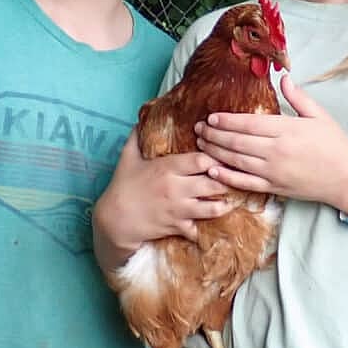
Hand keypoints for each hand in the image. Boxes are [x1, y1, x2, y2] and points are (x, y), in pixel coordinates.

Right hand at [96, 132, 233, 248]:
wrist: (114, 220)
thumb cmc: (122, 185)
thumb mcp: (128, 157)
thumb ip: (137, 136)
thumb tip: (142, 117)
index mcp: (168, 168)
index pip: (202, 160)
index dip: (216, 157)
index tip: (222, 156)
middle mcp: (177, 188)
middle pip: (214, 182)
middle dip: (226, 180)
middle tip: (233, 178)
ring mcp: (179, 209)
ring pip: (213, 208)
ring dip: (224, 204)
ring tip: (230, 199)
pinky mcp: (177, 227)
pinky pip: (200, 229)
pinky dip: (208, 226)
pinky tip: (215, 223)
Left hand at [195, 74, 347, 208]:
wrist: (346, 178)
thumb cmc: (334, 145)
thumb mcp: (319, 115)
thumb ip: (298, 97)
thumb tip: (283, 78)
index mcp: (285, 130)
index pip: (248, 123)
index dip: (226, 121)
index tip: (211, 117)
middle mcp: (275, 151)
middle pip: (236, 141)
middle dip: (214, 135)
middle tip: (198, 129)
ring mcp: (273, 171)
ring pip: (236, 161)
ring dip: (215, 152)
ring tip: (200, 144)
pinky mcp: (273, 187)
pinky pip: (245, 182)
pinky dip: (227, 177)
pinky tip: (213, 170)